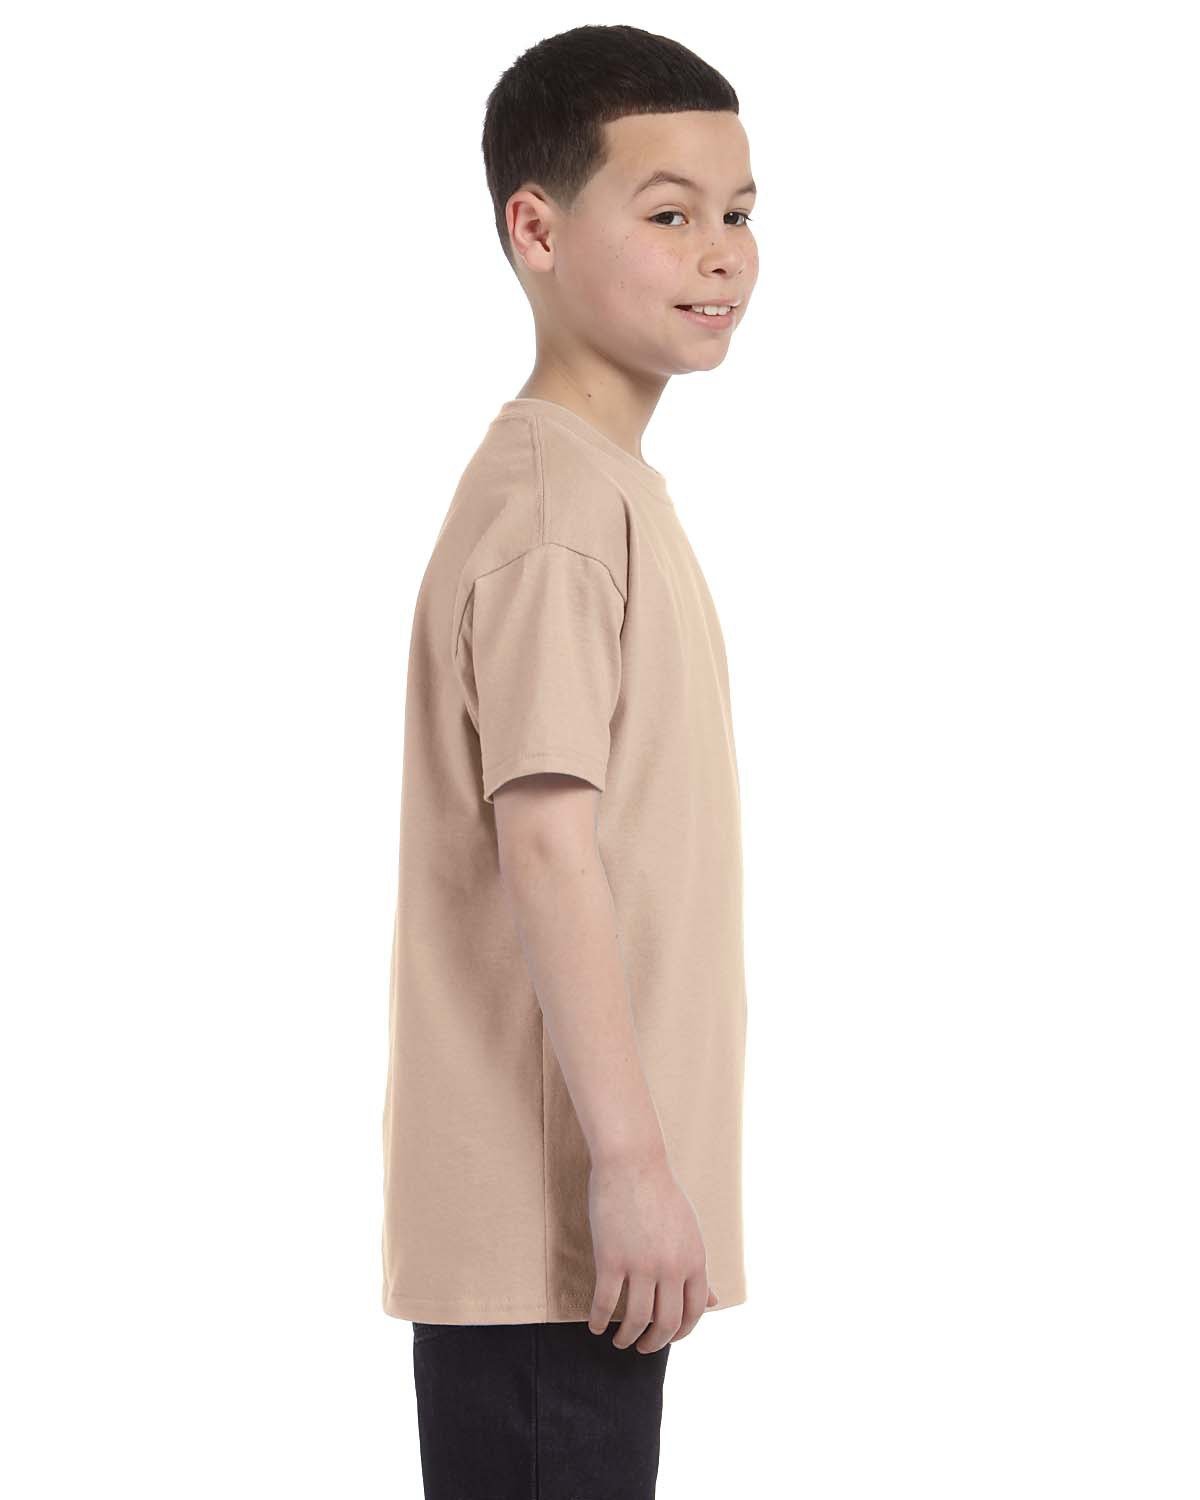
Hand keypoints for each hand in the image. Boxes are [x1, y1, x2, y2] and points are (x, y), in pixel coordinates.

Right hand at [585, 1151, 716, 1351]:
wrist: (632, 1161)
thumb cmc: (660, 1191)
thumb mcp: (689, 1231)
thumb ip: (697, 1268)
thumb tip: (712, 1301)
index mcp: (695, 1259)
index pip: (694, 1312)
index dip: (681, 1332)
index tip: (668, 1338)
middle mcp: (672, 1267)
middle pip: (666, 1323)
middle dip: (654, 1343)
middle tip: (642, 1347)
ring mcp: (641, 1264)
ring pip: (636, 1320)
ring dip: (627, 1338)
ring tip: (620, 1341)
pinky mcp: (611, 1259)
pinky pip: (605, 1303)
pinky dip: (599, 1320)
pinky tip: (595, 1326)